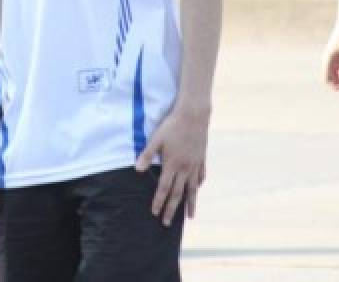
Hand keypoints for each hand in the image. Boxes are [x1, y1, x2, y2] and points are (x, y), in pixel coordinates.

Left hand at [134, 105, 209, 225]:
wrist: (194, 115)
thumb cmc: (172, 126)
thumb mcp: (156, 139)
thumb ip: (147, 155)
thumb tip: (137, 170)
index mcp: (172, 165)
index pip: (164, 188)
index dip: (159, 202)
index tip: (155, 213)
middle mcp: (185, 168)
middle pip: (178, 193)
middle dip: (172, 209)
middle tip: (167, 223)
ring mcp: (195, 164)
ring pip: (192, 189)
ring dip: (190, 203)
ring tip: (190, 217)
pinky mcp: (201, 158)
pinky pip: (200, 175)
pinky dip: (198, 184)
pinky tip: (197, 189)